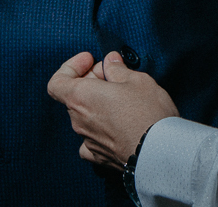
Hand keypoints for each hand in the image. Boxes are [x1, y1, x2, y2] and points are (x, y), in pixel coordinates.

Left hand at [47, 51, 179, 167]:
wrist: (160, 151)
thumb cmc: (147, 112)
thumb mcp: (136, 79)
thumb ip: (117, 69)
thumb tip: (110, 62)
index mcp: (81, 97)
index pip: (57, 82)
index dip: (71, 68)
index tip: (90, 61)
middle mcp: (78, 120)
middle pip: (74, 96)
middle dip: (91, 81)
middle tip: (114, 75)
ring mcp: (87, 140)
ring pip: (84, 115)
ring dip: (97, 103)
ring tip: (122, 97)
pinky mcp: (99, 156)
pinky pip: (91, 139)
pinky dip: (100, 128)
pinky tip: (115, 123)